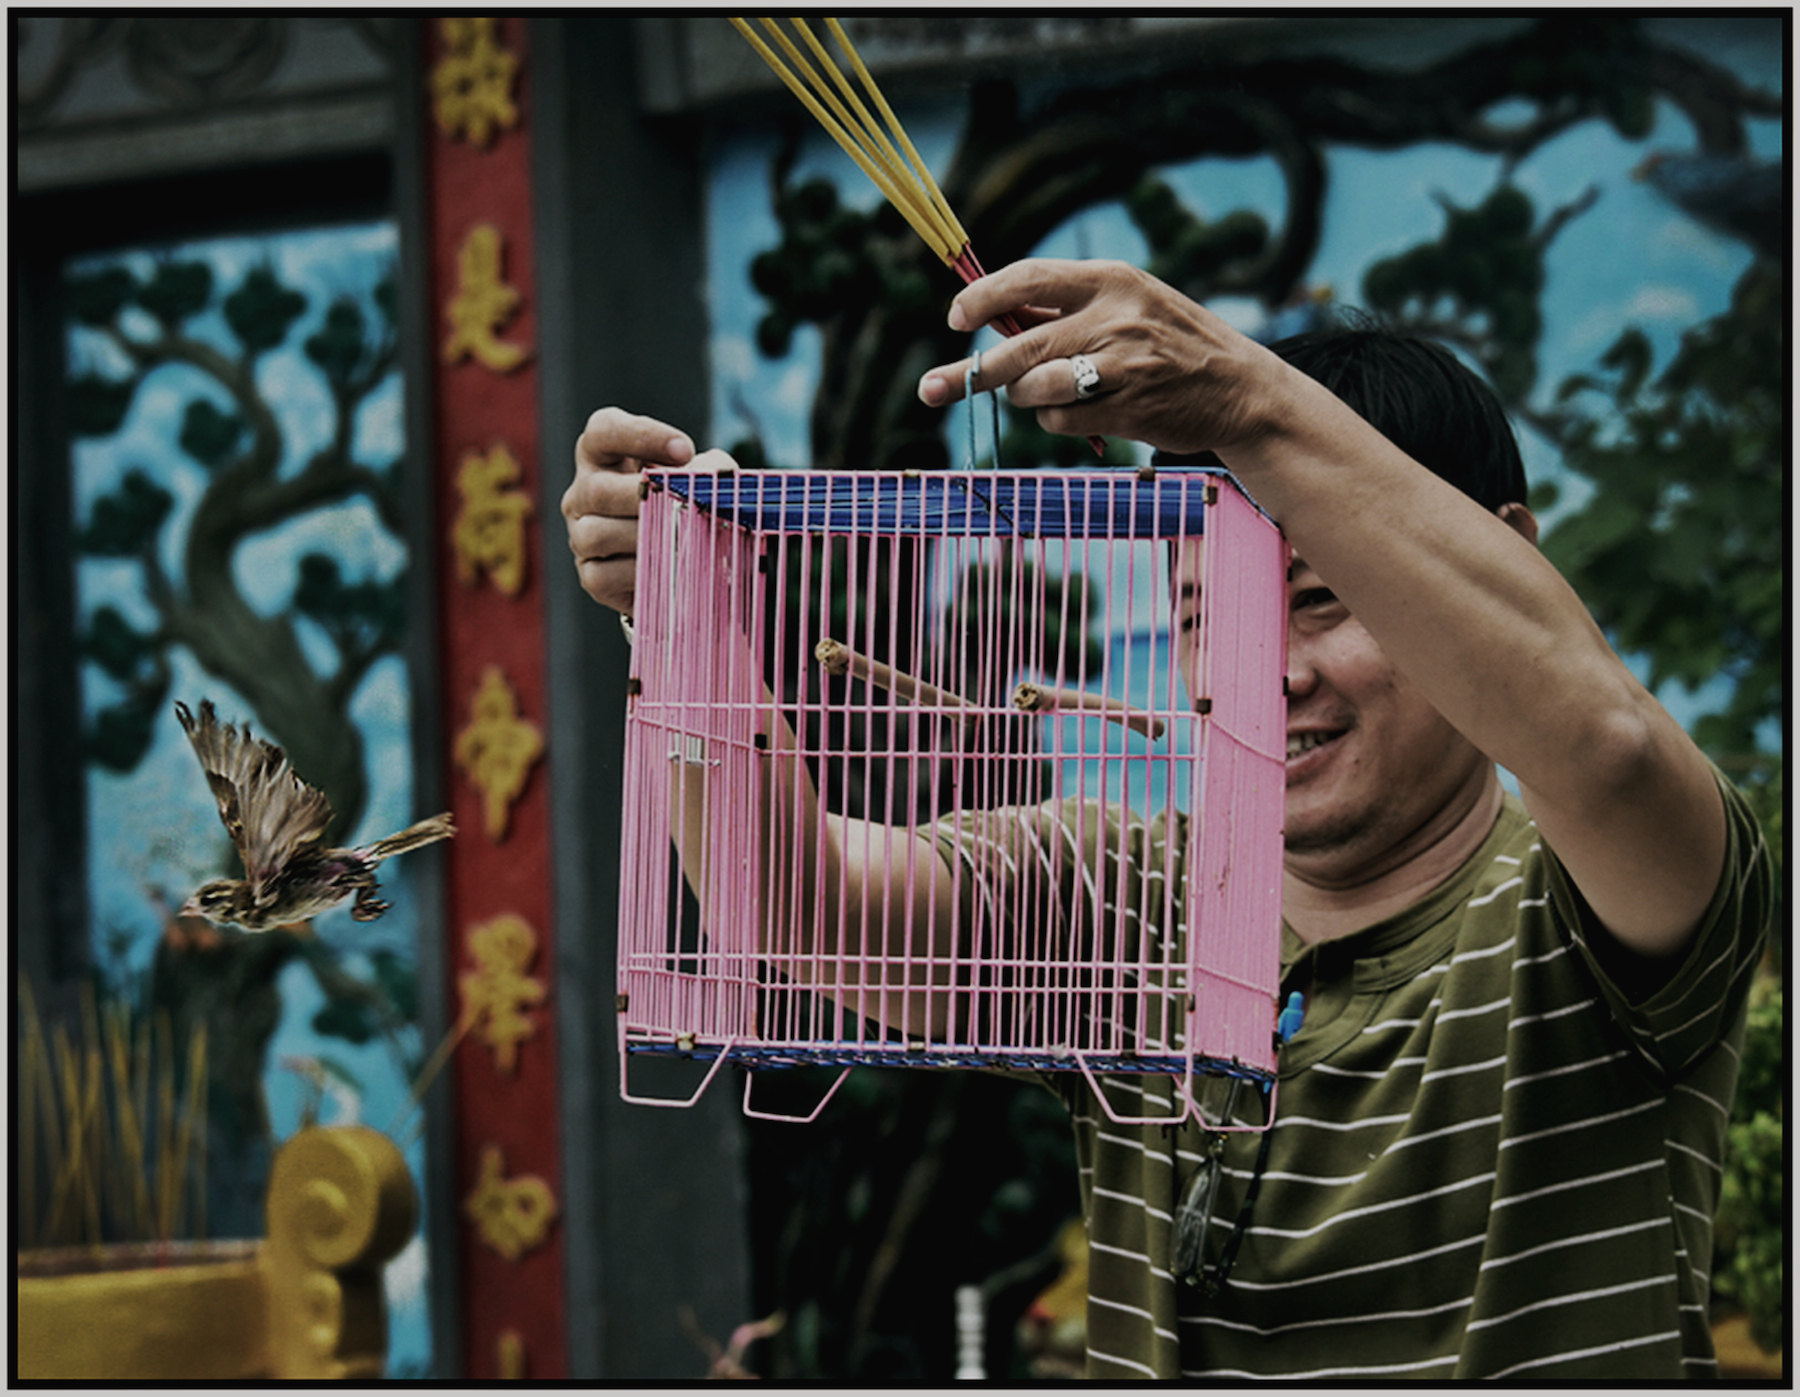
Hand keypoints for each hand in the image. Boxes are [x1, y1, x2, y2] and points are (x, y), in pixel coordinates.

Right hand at [562, 407, 700, 613]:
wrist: (681, 557)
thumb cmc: (686, 503)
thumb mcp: (699, 476)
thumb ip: (710, 469)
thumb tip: (716, 477)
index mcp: (603, 454)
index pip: (604, 430)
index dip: (642, 435)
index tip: (686, 449)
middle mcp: (583, 491)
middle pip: (598, 489)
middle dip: (644, 498)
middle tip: (684, 504)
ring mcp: (580, 534)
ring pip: (597, 535)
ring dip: (644, 538)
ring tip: (681, 539)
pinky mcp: (591, 575)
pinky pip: (605, 576)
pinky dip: (639, 574)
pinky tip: (668, 569)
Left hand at [916, 258, 1296, 455]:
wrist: (1240, 389)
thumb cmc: (1171, 344)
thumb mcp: (1130, 303)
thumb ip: (1068, 309)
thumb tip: (993, 317)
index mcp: (1111, 279)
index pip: (1028, 278)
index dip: (982, 299)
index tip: (954, 320)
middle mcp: (1114, 317)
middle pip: (1019, 345)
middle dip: (971, 371)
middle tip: (934, 386)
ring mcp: (1122, 365)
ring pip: (1033, 387)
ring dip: (1021, 397)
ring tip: (1034, 395)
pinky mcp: (1127, 409)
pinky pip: (1059, 420)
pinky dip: (1054, 422)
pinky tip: (1076, 415)